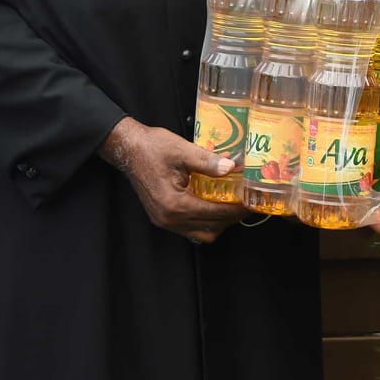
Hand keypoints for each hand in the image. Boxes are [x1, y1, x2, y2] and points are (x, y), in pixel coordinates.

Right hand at [101, 118, 249, 243]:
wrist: (128, 148)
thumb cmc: (152, 147)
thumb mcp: (181, 149)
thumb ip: (207, 161)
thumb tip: (230, 168)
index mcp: (174, 203)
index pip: (214, 213)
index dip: (236, 209)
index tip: (251, 203)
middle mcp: (169, 217)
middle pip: (210, 227)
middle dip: (231, 217)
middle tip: (247, 204)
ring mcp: (164, 220)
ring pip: (200, 232)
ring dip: (219, 222)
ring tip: (233, 205)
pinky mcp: (162, 217)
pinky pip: (189, 228)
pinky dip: (205, 220)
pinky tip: (214, 205)